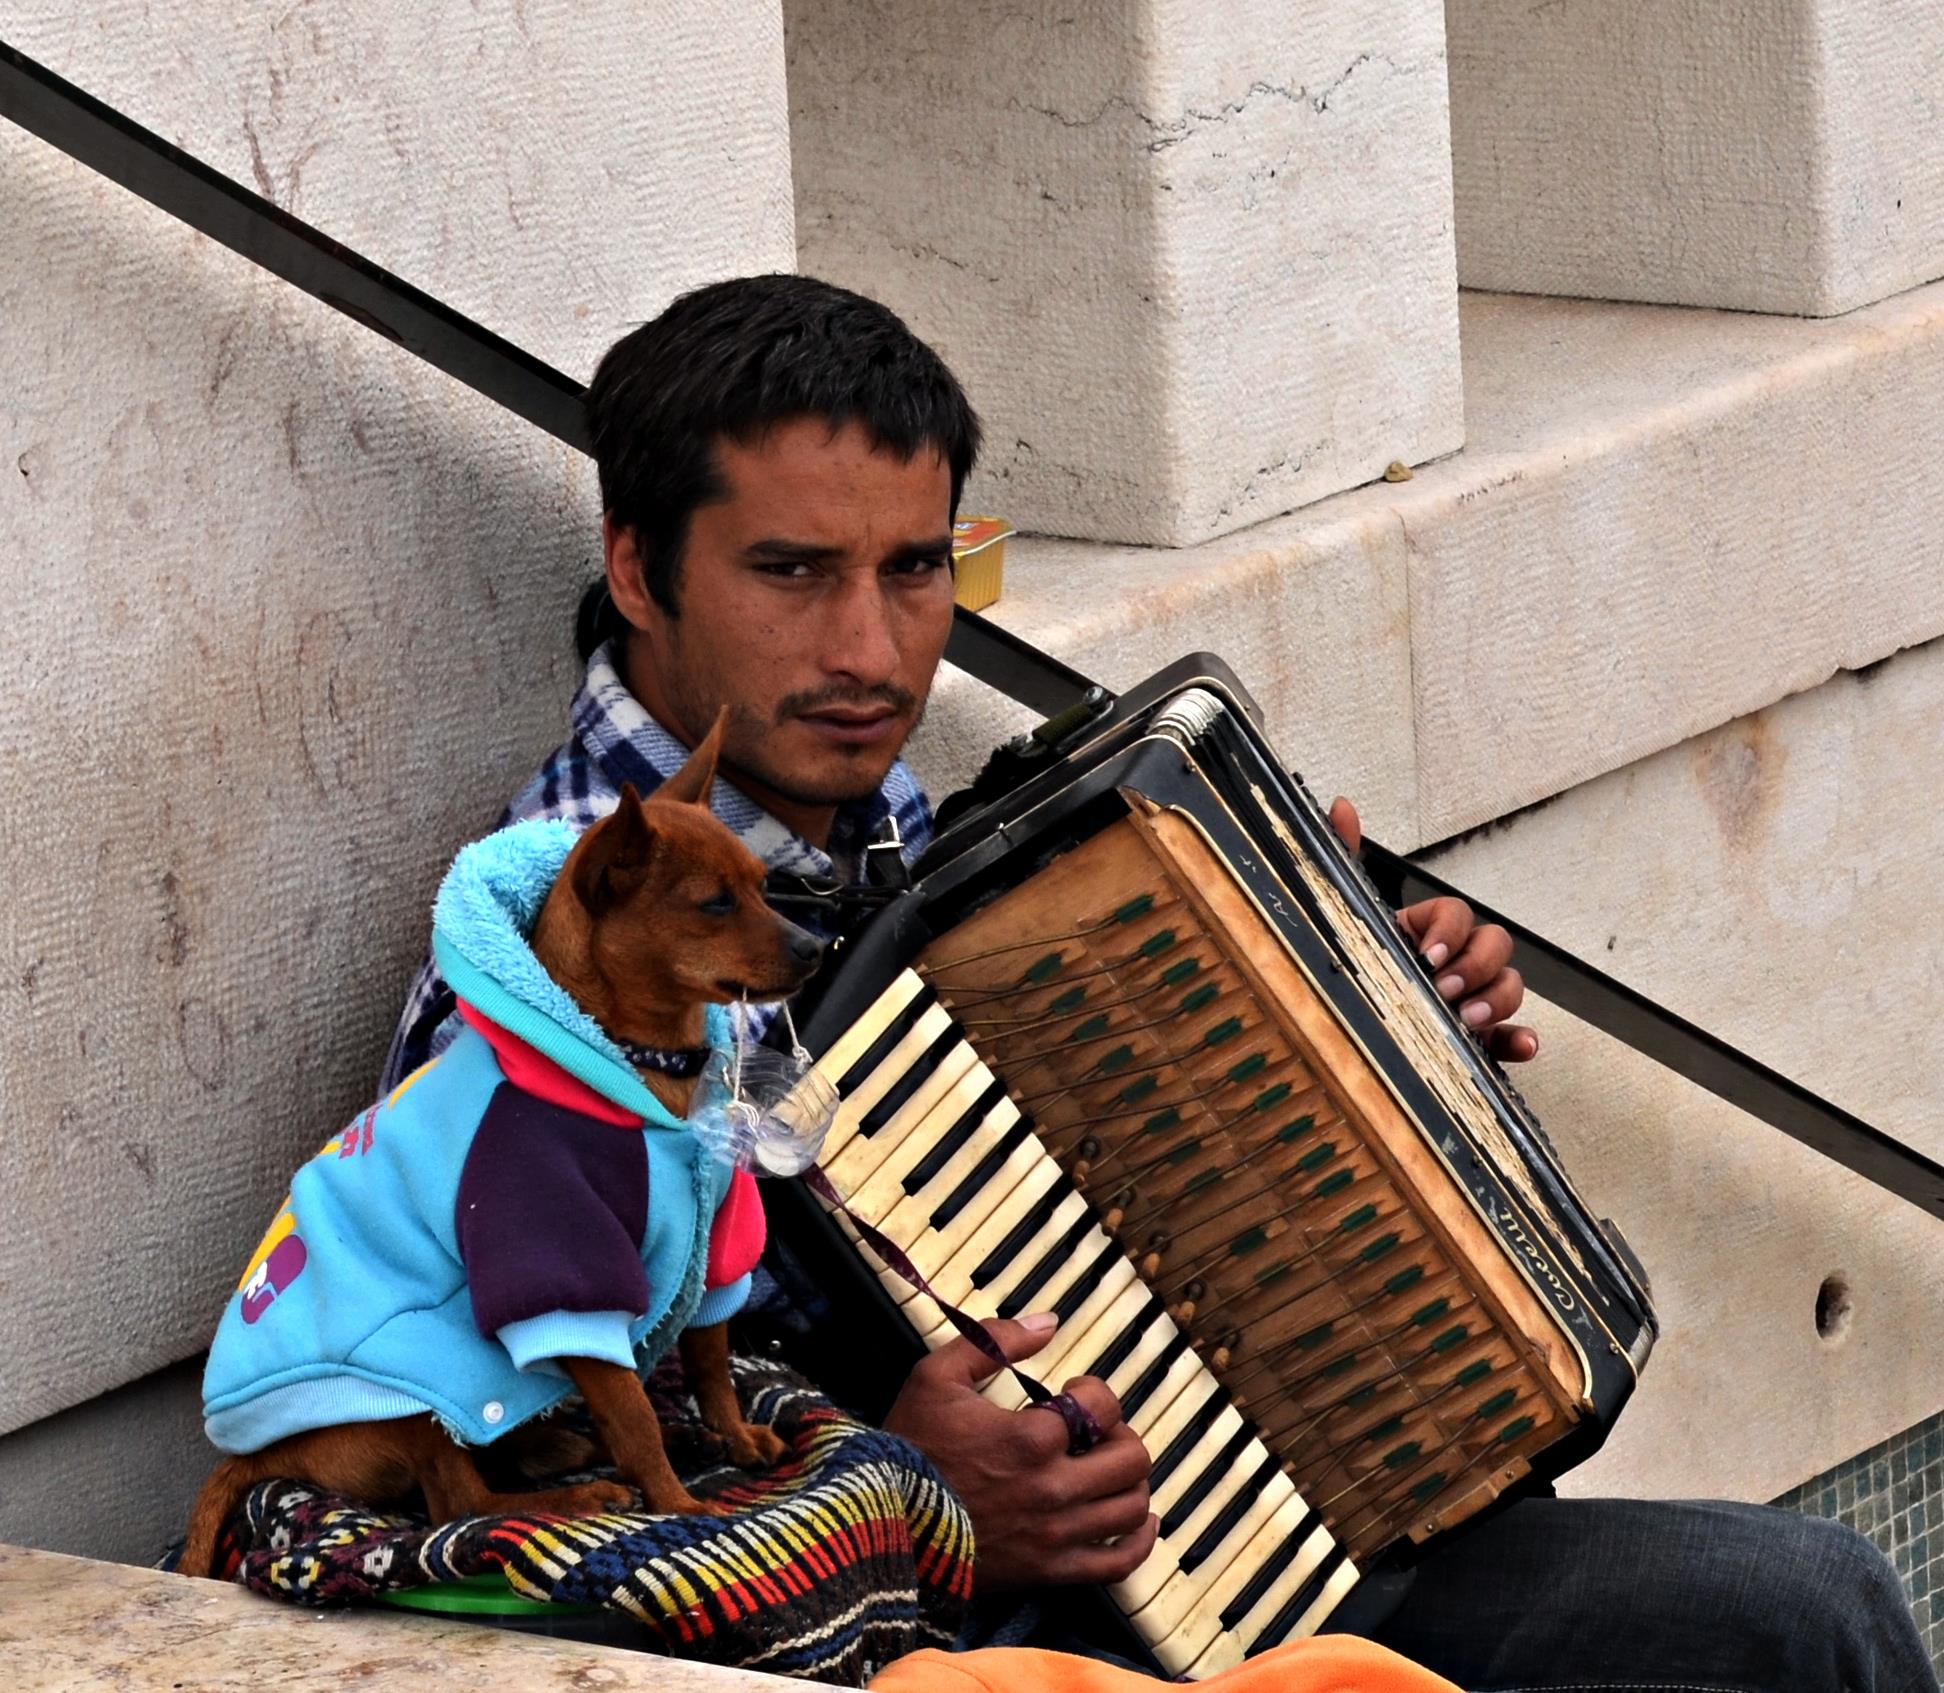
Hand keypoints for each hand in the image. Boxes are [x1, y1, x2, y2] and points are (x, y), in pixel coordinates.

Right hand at [881, 1313, 1158, 1592]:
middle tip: (1094, 1430)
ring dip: (1129, 1479)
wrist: (884, 1527)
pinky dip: (1141, 1540)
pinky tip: (1139, 1520)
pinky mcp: (1050, 1571)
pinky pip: (1119, 1562)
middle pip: (1131, 1457)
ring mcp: (1055, 1535)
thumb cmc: (909, 1450)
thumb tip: (1048, 1323)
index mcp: (1030, 1438)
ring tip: (1103, 1467)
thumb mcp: (936, 1376)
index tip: (1073, 1392)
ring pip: (1132, 1505)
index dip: (1095, 1391)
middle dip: (1120, 1434)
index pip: (1102, 1406)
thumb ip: (994, 1340)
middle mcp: (1053, 1489)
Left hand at [1328, 797, 1537, 1061]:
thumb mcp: (1341, 914)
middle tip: (1445, 989)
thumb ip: (1340, 859)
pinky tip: (1521, 1047)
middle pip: (1495, 944)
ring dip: (1498, 999)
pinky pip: (1513, 1036)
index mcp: (1425, 929)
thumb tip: (1342, 806)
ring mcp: (1472, 997)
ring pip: (1509, 984)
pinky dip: (1521, 1041)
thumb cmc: (1350, 965)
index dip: (1449, 932)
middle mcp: (1456, 960)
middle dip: (1476, 965)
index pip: (1456, 913)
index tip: (1426, 956)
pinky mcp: (1479, 1038)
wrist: (1337, 1026)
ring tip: (1468, 1019)